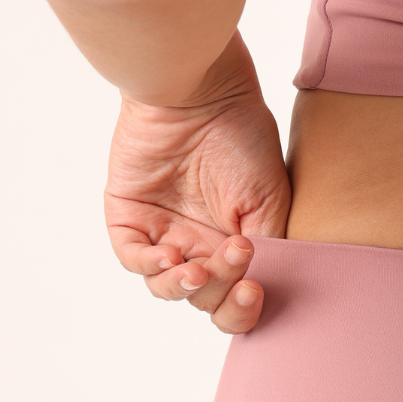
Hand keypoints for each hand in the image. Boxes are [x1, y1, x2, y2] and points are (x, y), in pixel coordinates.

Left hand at [104, 33, 289, 331]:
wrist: (201, 93)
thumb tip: (260, 289)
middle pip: (204, 299)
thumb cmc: (243, 135)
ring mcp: (165, 231)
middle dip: (218, 294)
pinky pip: (134, 259)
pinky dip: (150, 267)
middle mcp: (201, 241)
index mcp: (239, 241)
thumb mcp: (271, 198)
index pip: (238, 295)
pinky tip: (169, 258)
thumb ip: (269, 247)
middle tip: (231, 263)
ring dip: (183, 287)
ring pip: (167, 287)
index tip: (255, 289)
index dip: (244, 308)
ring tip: (195, 268)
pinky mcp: (131, 218)